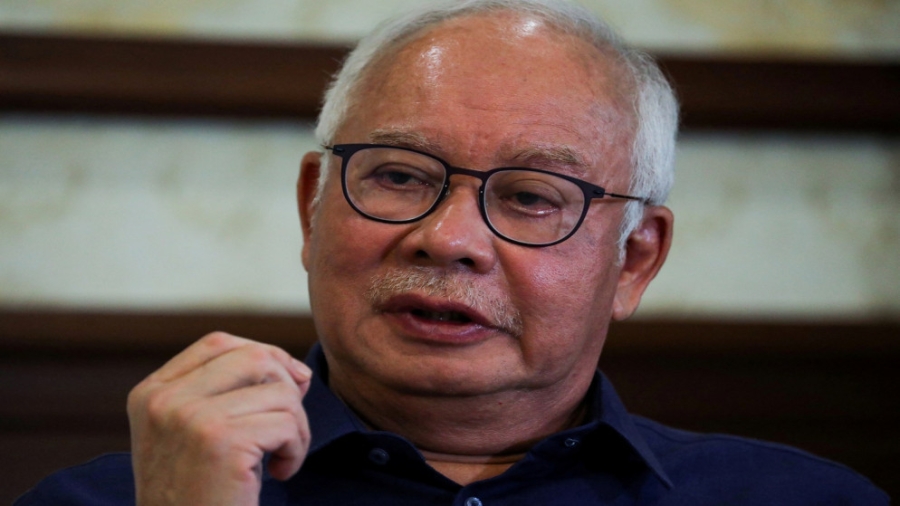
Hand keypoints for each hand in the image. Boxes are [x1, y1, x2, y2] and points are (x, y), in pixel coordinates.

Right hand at [127, 332, 311, 505]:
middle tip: (286, 429)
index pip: (218, 343)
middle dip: (286, 389)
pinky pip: (287, 423)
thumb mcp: (194, 439)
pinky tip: (278, 473)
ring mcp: (189, 418)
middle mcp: (164, 401)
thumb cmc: (198, 498)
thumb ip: (228, 395)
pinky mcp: (221, 442)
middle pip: (254, 357)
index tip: (287, 385)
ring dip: (295, 426)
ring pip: (278, 390)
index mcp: (150, 394)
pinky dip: (296, 449)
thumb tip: (296, 370)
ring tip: (279, 458)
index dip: (263, 355)